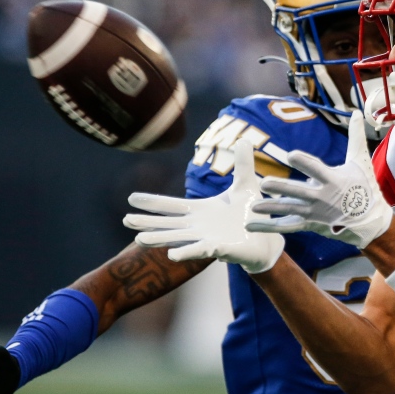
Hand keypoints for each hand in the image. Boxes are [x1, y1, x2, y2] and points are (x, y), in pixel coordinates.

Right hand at [123, 140, 284, 273]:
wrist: (268, 240)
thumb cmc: (253, 215)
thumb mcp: (247, 184)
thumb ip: (243, 163)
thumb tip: (244, 138)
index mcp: (200, 211)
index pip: (172, 206)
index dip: (152, 202)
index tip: (131, 198)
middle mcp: (199, 227)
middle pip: (168, 224)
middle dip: (148, 222)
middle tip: (126, 220)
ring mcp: (208, 239)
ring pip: (179, 239)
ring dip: (159, 239)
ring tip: (139, 239)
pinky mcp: (221, 250)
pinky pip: (201, 251)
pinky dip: (186, 252)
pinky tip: (171, 255)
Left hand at [247, 111, 392, 248]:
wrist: (369, 220)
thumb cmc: (364, 186)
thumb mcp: (361, 161)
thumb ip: (355, 136)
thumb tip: (357, 112)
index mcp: (334, 180)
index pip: (317, 170)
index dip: (305, 162)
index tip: (291, 155)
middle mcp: (322, 197)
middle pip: (299, 192)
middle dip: (283, 189)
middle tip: (265, 184)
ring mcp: (315, 212)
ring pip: (290, 209)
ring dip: (272, 208)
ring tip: (253, 206)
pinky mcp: (309, 223)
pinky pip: (287, 225)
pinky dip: (270, 226)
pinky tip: (252, 225)